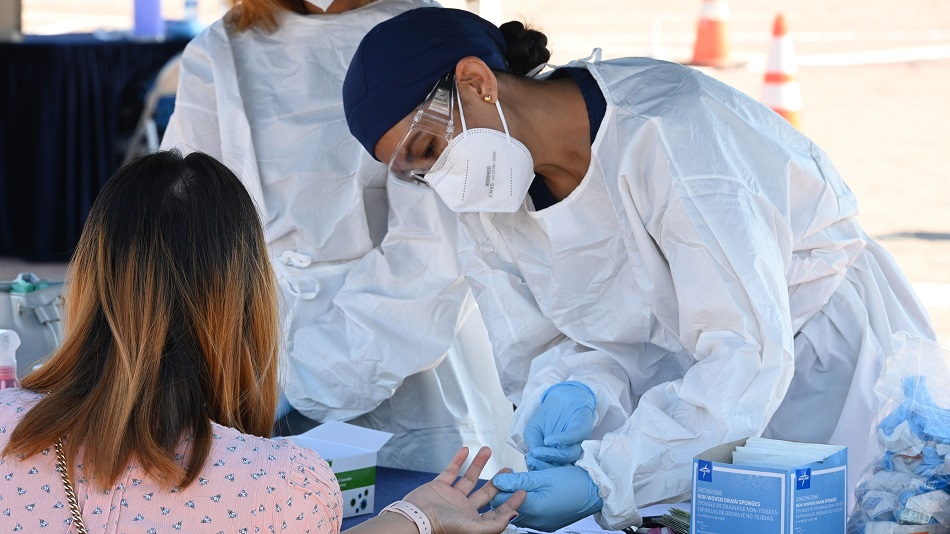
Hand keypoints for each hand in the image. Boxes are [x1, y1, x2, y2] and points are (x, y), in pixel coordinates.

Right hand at [403, 446, 525, 533]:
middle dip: (498, 482)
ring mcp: (452, 498)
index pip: (497, 512)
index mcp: (474, 522)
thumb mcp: (473, 529)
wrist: (415, 519)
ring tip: (487, 450)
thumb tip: (514, 514)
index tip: (522, 490)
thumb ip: (495, 524)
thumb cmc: (442, 528)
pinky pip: (451, 471)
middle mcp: (464, 510)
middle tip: (508, 471)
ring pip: (469, 478)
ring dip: (479, 464)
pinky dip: (458, 460)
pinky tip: (466, 450)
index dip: (511, 502)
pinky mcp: (439, 487)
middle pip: (486, 494)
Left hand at [490, 465, 602, 531]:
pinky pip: (531, 516)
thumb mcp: (544, 477)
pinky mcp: (548, 525)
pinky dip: (529, 505)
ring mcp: (542, 525)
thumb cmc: (574, 483)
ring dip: (518, 499)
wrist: (597, 493)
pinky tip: (535, 494)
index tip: (506, 474)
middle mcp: (535, 522)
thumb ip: (519, 480)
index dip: (501, 486)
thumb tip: (498, 481)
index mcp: (533, 510)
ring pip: (519, 512)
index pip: (501, 502)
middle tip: (515, 476)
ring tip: (527, 483)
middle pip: (508, 509)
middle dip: (508, 492)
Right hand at [523, 381, 595, 469]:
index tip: (530, 465)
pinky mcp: (583, 429)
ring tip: (538, 452)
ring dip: (552, 455)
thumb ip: (532, 443)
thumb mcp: (533, 429)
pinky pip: (574, 437)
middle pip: (562, 465)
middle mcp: (570, 450)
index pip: (552, 467)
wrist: (562, 397)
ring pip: (569, 454)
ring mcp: (578, 441)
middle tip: (533, 462)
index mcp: (559, 455)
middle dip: (546, 465)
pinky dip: (562, 440)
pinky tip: (549, 441)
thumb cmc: (548, 415)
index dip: (541, 468)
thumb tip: (532, 457)